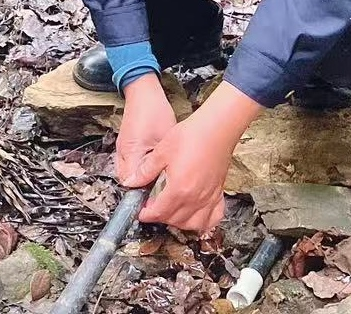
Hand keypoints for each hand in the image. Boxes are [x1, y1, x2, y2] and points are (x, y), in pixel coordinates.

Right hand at [115, 74, 176, 184]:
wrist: (143, 92)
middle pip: (129, 181)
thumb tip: (166, 176)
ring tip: (159, 174)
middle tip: (161, 186)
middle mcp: (122, 154)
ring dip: (142, 176)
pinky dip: (141, 166)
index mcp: (131, 154)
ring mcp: (121, 150)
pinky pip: (130, 163)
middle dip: (144, 186)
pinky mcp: (125, 145)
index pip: (132, 184)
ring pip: (129, 173)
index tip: (158, 195)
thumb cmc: (154, 111)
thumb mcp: (164, 138)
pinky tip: (154, 163)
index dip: (145, 192)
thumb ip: (161, 160)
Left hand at [121, 81, 263, 231]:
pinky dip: (205, 221)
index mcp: (179, 189)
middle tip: (153, 206)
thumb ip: (146, 170)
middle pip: (174, 221)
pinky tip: (197, 213)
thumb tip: (131, 182)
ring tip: (172, 211)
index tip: (141, 209)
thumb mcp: (162, 150)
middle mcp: (195, 197)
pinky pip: (214, 217)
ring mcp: (209, 196)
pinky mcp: (218, 191)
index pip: (158, 213)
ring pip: (193, 224)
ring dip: (180, 222)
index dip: (145, 213)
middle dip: (160, 217)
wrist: (218, 126)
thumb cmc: (194, 134)